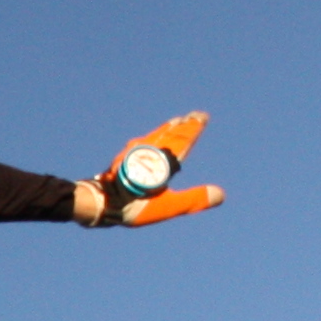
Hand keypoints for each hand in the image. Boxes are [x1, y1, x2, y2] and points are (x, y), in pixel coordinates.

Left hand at [84, 111, 223, 227]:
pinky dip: (152, 138)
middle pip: (169, 134)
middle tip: (194, 115)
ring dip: (167, 129)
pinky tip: (147, 141)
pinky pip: (142, 143)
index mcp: (163, 161)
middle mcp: (149, 152)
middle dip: (183, 125)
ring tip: (175, 122)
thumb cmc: (133, 206)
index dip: (193, 128)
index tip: (202, 116)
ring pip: (154, 136)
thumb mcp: (168, 206)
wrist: (99, 203)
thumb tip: (220, 194)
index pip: (183, 140)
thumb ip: (194, 199)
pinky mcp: (122, 159)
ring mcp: (133, 153)